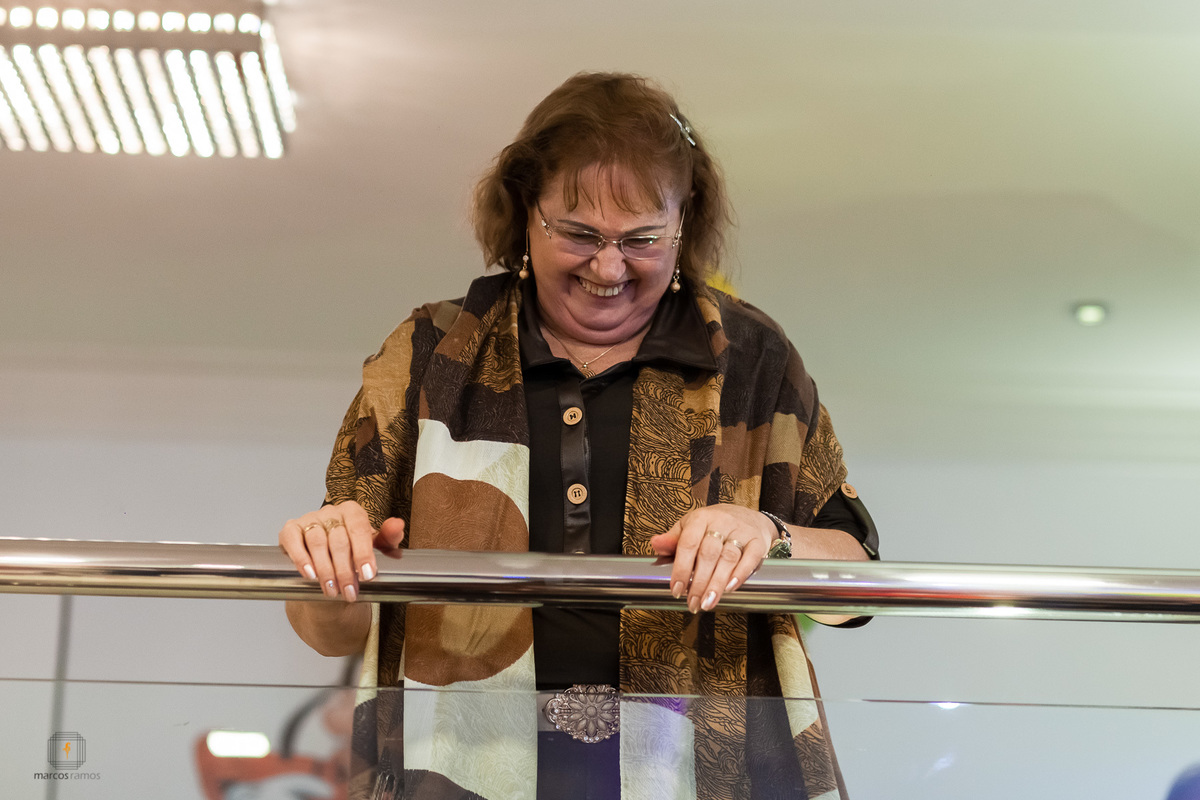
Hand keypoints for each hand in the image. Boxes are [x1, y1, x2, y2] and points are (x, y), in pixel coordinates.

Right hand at [278, 501, 404, 601]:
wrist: (329, 569)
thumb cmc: (353, 554)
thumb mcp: (374, 548)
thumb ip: (388, 538)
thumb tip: (398, 525)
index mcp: (353, 512)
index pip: (359, 528)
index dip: (363, 553)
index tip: (367, 575)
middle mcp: (331, 512)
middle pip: (338, 539)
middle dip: (345, 570)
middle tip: (350, 591)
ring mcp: (309, 519)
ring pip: (317, 542)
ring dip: (325, 570)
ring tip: (332, 591)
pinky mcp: (290, 530)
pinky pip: (293, 541)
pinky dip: (301, 558)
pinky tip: (310, 574)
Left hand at [649, 504, 775, 612]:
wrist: (748, 517)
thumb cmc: (714, 526)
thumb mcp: (690, 527)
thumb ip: (673, 539)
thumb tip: (656, 544)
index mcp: (700, 518)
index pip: (688, 544)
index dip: (681, 569)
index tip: (676, 590)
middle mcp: (721, 522)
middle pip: (708, 554)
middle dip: (699, 582)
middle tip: (693, 603)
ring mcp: (741, 530)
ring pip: (728, 558)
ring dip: (717, 584)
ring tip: (708, 602)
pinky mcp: (757, 541)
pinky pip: (750, 558)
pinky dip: (740, 574)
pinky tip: (730, 589)